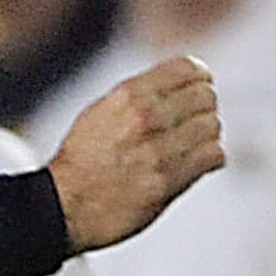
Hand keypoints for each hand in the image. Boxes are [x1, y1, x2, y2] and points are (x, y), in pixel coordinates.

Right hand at [45, 57, 221, 252]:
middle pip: (205, 97)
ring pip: (211, 126)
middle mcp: (144, 118)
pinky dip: (211, 158)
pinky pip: (212, 156)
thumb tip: (173, 85)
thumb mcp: (100, 112)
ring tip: (195, 145)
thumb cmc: (80, 164)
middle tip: (197, 121)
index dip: (199, 77)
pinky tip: (199, 163)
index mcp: (128, 96)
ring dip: (207, 135)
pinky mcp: (167, 181)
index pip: (187, 69)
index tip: (200, 87)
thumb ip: (136, 97)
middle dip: (204, 108)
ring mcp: (157, 151)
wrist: (63, 206)